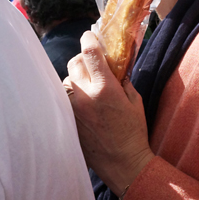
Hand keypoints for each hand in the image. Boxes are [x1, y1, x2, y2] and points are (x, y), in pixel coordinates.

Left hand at [66, 31, 153, 196]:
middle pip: (74, 63)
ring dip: (75, 79)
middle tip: (92, 64)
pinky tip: (81, 102)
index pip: (90, 53)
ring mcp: (72, 110)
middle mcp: (85, 97)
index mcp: (105, 89)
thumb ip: (123, 80)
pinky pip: (63, 99)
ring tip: (87, 87)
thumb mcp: (135, 101)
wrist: (122, 163)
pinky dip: (70, 96)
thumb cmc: (133, 133)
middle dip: (83, 59)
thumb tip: (114, 66)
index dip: (89, 40)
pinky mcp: (66, 121)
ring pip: (66, 81)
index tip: (90, 36)